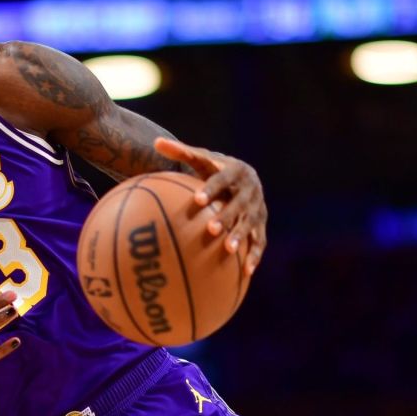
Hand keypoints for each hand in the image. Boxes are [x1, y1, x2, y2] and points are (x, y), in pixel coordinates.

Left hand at [154, 137, 267, 275]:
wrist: (241, 176)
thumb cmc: (212, 168)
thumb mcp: (198, 159)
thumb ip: (179, 152)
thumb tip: (155, 142)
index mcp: (235, 170)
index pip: (221, 179)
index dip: (211, 189)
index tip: (196, 200)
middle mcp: (250, 189)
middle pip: (239, 203)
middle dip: (226, 216)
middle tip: (210, 229)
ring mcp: (258, 207)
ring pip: (250, 223)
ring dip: (240, 236)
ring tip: (226, 250)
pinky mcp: (261, 224)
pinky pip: (259, 241)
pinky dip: (255, 256)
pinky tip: (246, 273)